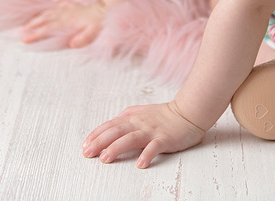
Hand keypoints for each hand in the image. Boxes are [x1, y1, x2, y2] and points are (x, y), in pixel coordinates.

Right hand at [19, 1, 104, 45]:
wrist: (105, 9)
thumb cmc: (98, 23)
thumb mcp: (92, 33)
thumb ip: (82, 38)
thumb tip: (71, 44)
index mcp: (66, 21)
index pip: (47, 28)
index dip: (35, 34)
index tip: (25, 39)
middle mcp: (64, 15)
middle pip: (44, 20)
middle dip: (31, 26)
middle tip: (21, 32)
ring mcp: (67, 10)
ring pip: (48, 13)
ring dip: (38, 18)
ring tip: (29, 23)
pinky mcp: (72, 8)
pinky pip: (58, 8)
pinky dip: (52, 10)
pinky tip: (51, 10)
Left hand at [81, 101, 206, 168]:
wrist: (189, 112)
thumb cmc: (167, 114)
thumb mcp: (145, 110)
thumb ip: (130, 114)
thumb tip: (115, 119)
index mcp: (134, 118)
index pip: (111, 125)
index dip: (96, 134)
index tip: (85, 145)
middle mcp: (140, 124)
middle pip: (116, 132)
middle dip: (100, 142)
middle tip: (87, 153)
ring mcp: (152, 131)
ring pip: (130, 138)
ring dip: (116, 148)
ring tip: (105, 159)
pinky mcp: (165, 139)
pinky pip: (154, 147)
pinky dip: (147, 155)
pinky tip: (140, 164)